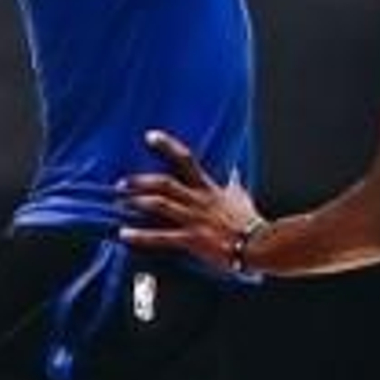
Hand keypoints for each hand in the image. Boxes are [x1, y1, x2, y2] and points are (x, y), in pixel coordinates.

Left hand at [119, 131, 266, 272]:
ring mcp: (193, 219)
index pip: (185, 159)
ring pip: (160, 205)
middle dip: (140, 181)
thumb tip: (235, 170)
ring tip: (120, 202)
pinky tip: (124, 234)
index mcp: (208, 188)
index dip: (166, 145)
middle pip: (164, 182)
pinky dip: (140, 236)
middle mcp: (198, 200)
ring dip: (137, 202)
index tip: (149, 136)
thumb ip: (234, 182)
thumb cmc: (250, 221)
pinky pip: (161, 237)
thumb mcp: (241, 196)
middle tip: (121, 182)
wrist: (259, 243)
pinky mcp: (192, 239)